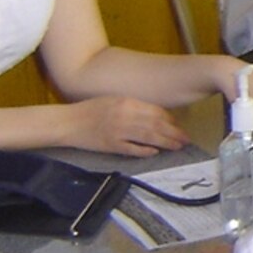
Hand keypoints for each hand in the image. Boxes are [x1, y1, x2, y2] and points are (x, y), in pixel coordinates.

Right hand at [65, 96, 187, 155]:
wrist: (67, 122)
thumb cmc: (89, 110)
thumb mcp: (113, 101)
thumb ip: (133, 106)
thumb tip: (155, 116)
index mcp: (126, 101)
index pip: (156, 111)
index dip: (170, 120)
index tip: (179, 126)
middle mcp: (125, 115)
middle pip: (156, 124)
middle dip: (174, 132)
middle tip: (186, 139)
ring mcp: (118, 131)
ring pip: (149, 137)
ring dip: (166, 142)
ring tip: (178, 146)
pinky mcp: (111, 145)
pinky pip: (133, 149)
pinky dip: (146, 151)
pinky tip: (155, 152)